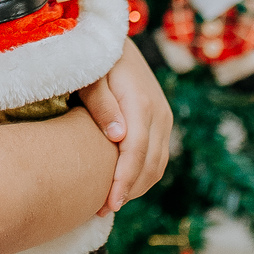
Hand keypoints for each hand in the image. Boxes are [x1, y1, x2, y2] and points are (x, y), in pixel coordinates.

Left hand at [79, 40, 171, 212]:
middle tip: (100, 210)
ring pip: (158, 164)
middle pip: (150, 165)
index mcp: (141, 102)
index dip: (123, 181)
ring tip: (109, 202)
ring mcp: (164, 118)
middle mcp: (159, 113)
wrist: (116, 43)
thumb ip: (101, 104)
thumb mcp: (90, 76)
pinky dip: (143, 175)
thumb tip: (118, 137)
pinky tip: (122, 184)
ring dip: (136, 187)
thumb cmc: (95, 60)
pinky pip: (158, 156)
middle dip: (128, 191)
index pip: (136, 152)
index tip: (107, 205)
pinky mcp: (162, 122)